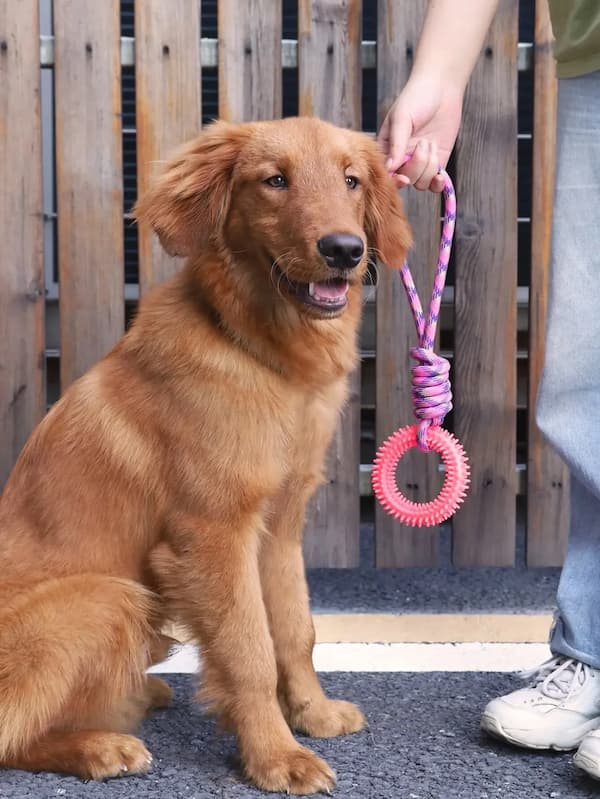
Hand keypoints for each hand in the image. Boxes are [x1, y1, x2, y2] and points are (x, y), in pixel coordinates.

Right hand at [378, 78, 463, 192]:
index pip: (387, 174)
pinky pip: (435, 184)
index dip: (395, 180)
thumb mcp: (402, 119)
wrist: (441, 87)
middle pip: (406, 180)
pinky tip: (441, 176)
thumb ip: (396, 144)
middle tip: (423, 143)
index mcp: (387, 149)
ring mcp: (420, 163)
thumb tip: (390, 169)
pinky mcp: (437, 163)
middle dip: (417, 166)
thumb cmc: (416, 98)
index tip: (404, 177)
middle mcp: (402, 159)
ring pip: (421, 183)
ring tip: (431, 144)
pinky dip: (438, 183)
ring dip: (429, 166)